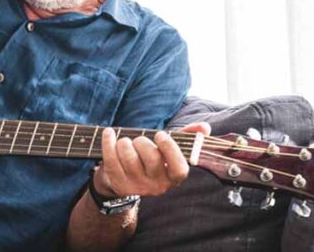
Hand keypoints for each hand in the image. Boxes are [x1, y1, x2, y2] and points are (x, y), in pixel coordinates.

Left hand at [94, 122, 210, 198]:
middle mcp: (156, 186)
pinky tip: (109, 134)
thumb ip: (186, 138)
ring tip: (125, 142)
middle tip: (140, 140)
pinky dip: (108, 141)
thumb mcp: (167, 151)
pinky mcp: (118, 184)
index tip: (161, 135)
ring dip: (124, 142)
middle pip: (151, 158)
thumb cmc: (149, 159)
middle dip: (143, 142)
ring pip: (129, 156)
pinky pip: (111, 158)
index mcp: (172, 178)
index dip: (171, 150)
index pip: (179, 169)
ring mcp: (136, 187)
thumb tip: (205, 127)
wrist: (121, 179)